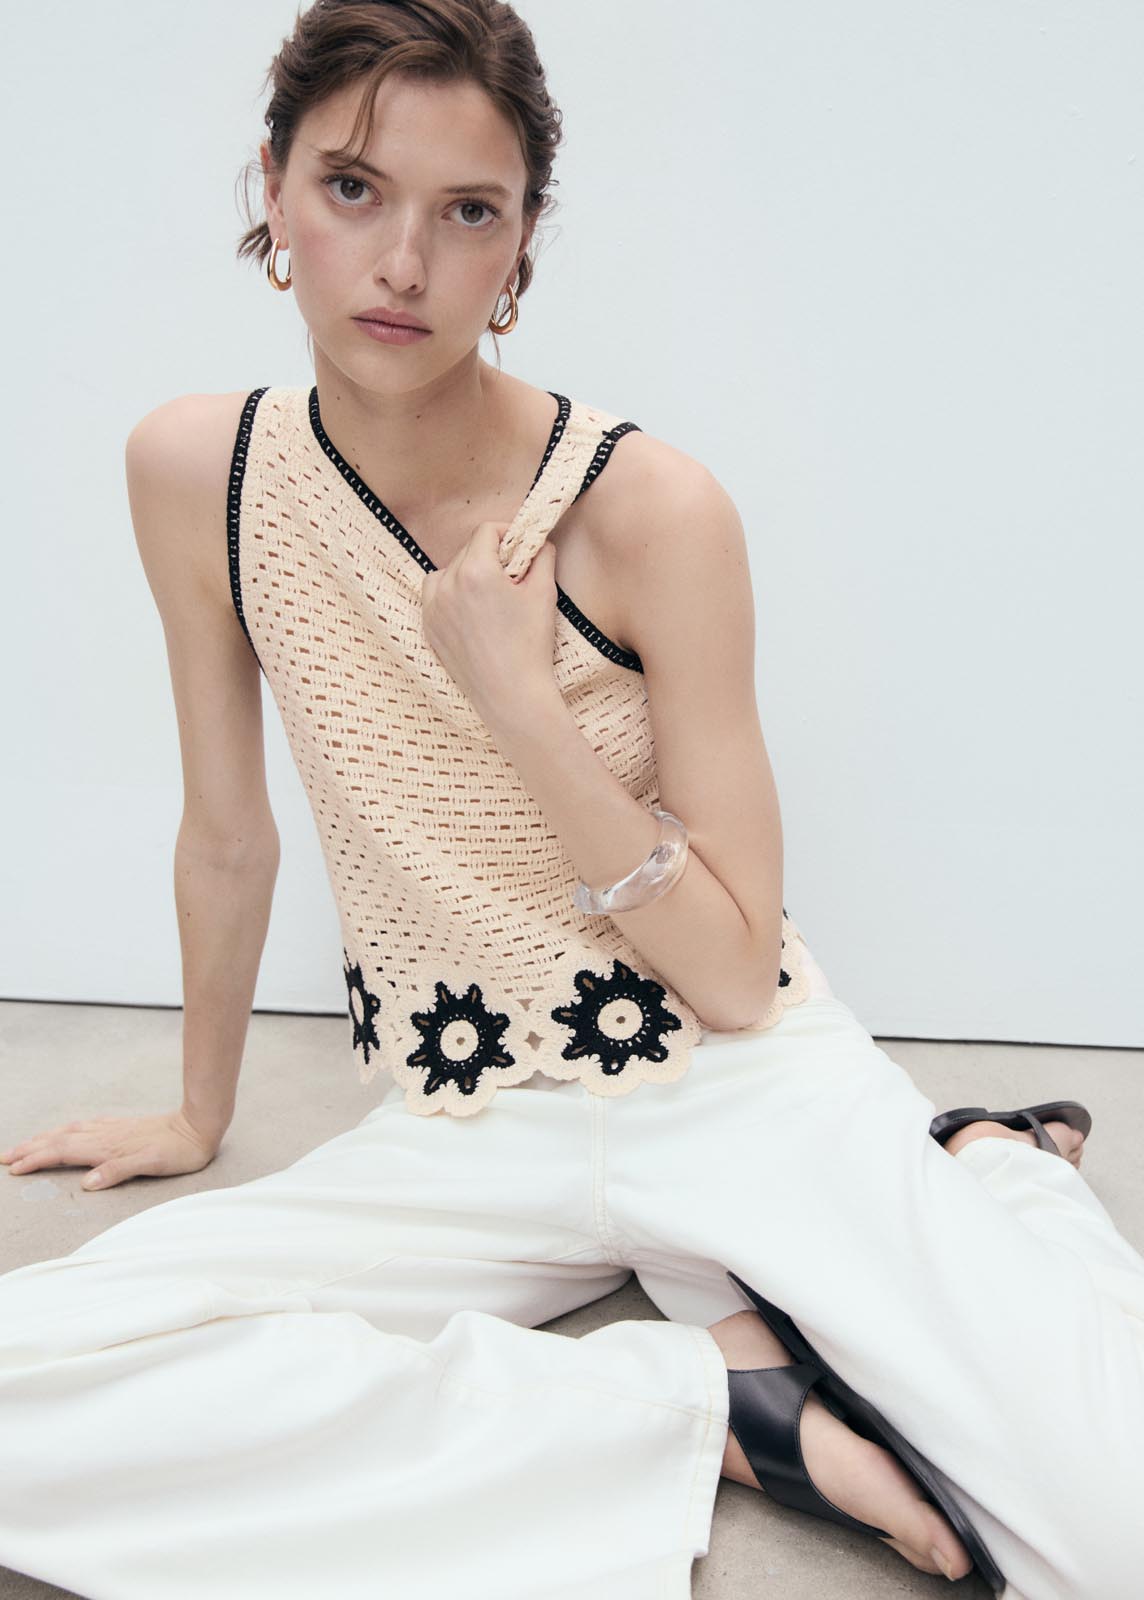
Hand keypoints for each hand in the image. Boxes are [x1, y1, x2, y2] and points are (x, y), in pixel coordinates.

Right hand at [0, 1108, 223, 1191]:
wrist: (199, 1126)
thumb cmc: (178, 1150)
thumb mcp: (151, 1165)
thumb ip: (118, 1172)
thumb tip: (87, 1183)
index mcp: (107, 1147)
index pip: (63, 1152)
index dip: (37, 1160)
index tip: (14, 1168)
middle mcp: (105, 1135)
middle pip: (59, 1140)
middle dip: (31, 1149)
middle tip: (5, 1157)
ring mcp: (112, 1129)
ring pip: (69, 1132)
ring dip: (45, 1139)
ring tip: (26, 1145)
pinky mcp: (122, 1127)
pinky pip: (85, 1127)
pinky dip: (67, 1131)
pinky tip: (66, 1132)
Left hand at [421, 520, 558, 723]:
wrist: (511, 695)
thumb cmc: (530, 645)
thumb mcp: (544, 593)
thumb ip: (541, 555)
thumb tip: (538, 540)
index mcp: (476, 571)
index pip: (486, 530)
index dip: (506, 532)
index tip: (519, 546)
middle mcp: (447, 584)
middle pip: (468, 549)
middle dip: (490, 555)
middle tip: (511, 577)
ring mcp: (432, 607)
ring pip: (447, 570)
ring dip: (467, 572)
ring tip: (489, 595)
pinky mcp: (428, 627)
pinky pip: (435, 596)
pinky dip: (451, 594)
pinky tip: (472, 612)